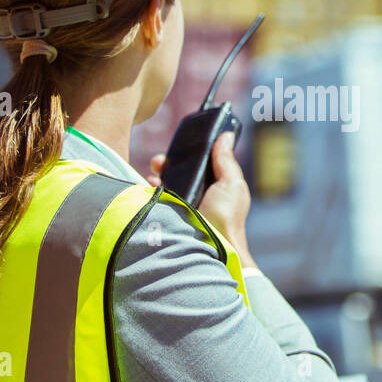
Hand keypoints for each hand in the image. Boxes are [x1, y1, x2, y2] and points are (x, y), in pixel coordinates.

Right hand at [148, 133, 256, 269]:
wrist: (213, 246)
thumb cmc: (228, 217)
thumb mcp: (231, 184)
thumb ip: (226, 160)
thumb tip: (226, 136)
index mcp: (216, 185)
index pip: (200, 163)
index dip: (191, 152)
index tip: (181, 144)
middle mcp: (198, 194)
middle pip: (180, 171)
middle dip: (169, 162)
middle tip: (160, 159)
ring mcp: (183, 205)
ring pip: (167, 183)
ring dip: (159, 173)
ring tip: (154, 169)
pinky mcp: (170, 214)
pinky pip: (157, 197)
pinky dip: (152, 189)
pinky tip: (150, 184)